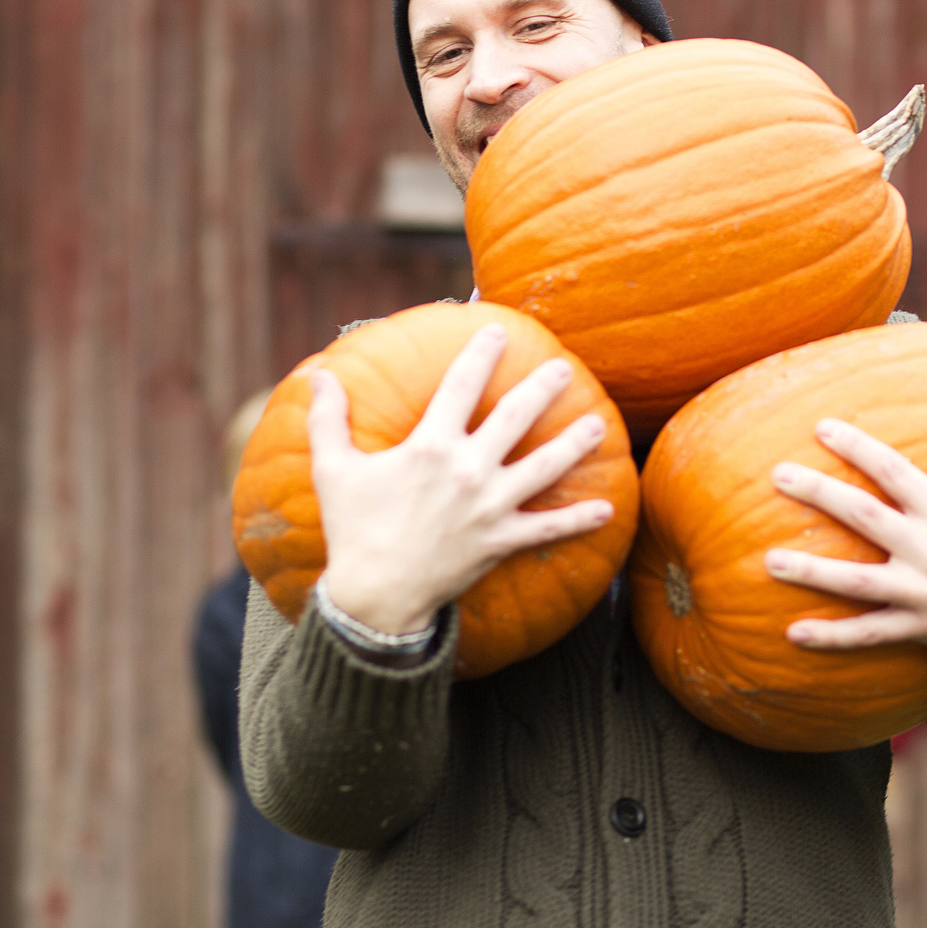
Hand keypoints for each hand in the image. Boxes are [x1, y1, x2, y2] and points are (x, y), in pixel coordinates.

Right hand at [309, 321, 614, 637]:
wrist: (374, 596)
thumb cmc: (352, 529)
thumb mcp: (333, 469)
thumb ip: (326, 419)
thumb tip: (318, 375)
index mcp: (430, 445)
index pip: (461, 386)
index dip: (481, 354)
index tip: (498, 331)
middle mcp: (467, 469)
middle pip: (515, 417)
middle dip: (541, 388)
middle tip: (563, 367)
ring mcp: (489, 507)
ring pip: (543, 467)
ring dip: (574, 444)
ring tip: (598, 424)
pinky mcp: (501, 542)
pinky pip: (548, 529)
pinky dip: (579, 520)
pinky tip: (608, 510)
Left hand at [764, 391, 926, 672]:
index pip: (895, 472)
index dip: (858, 448)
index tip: (822, 428)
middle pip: (865, 517)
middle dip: (820, 494)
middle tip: (778, 475)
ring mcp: (921, 592)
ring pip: (857, 582)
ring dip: (811, 572)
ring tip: (768, 560)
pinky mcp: (919, 627)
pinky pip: (868, 634)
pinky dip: (832, 637)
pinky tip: (793, 632)